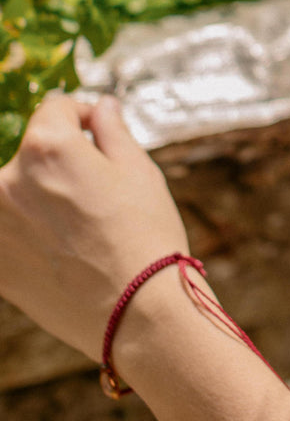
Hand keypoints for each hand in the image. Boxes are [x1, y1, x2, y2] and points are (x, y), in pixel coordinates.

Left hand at [0, 93, 188, 361]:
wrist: (136, 312)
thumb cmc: (145, 236)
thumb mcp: (139, 171)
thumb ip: (111, 131)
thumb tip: (100, 108)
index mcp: (46, 147)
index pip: (54, 109)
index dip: (82, 117)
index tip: (99, 134)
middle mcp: (7, 180)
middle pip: (31, 154)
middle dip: (59, 163)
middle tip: (96, 192)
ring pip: (16, 194)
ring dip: (41, 199)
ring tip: (81, 227)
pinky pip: (9, 232)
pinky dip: (28, 234)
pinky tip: (64, 252)